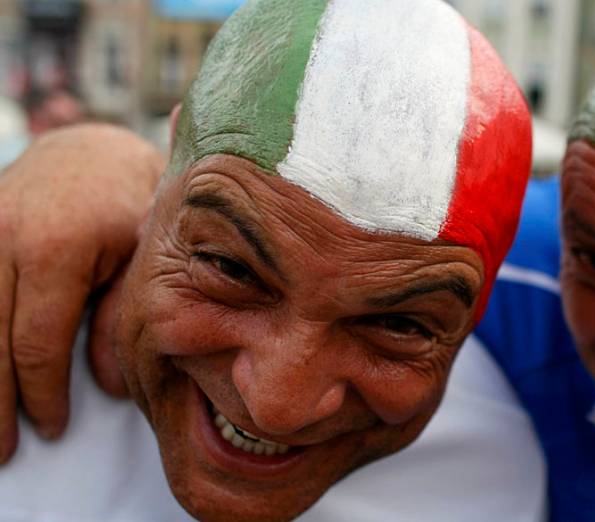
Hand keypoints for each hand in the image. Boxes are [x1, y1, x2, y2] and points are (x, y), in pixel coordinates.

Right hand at [0, 123, 163, 462]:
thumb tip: (106, 387)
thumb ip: (118, 319)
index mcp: (55, 249)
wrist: (90, 153)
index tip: (52, 428)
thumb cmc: (130, 206)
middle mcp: (2, 238)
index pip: (36, 344)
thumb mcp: (141, 258)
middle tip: (2, 451)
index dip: (41, 394)